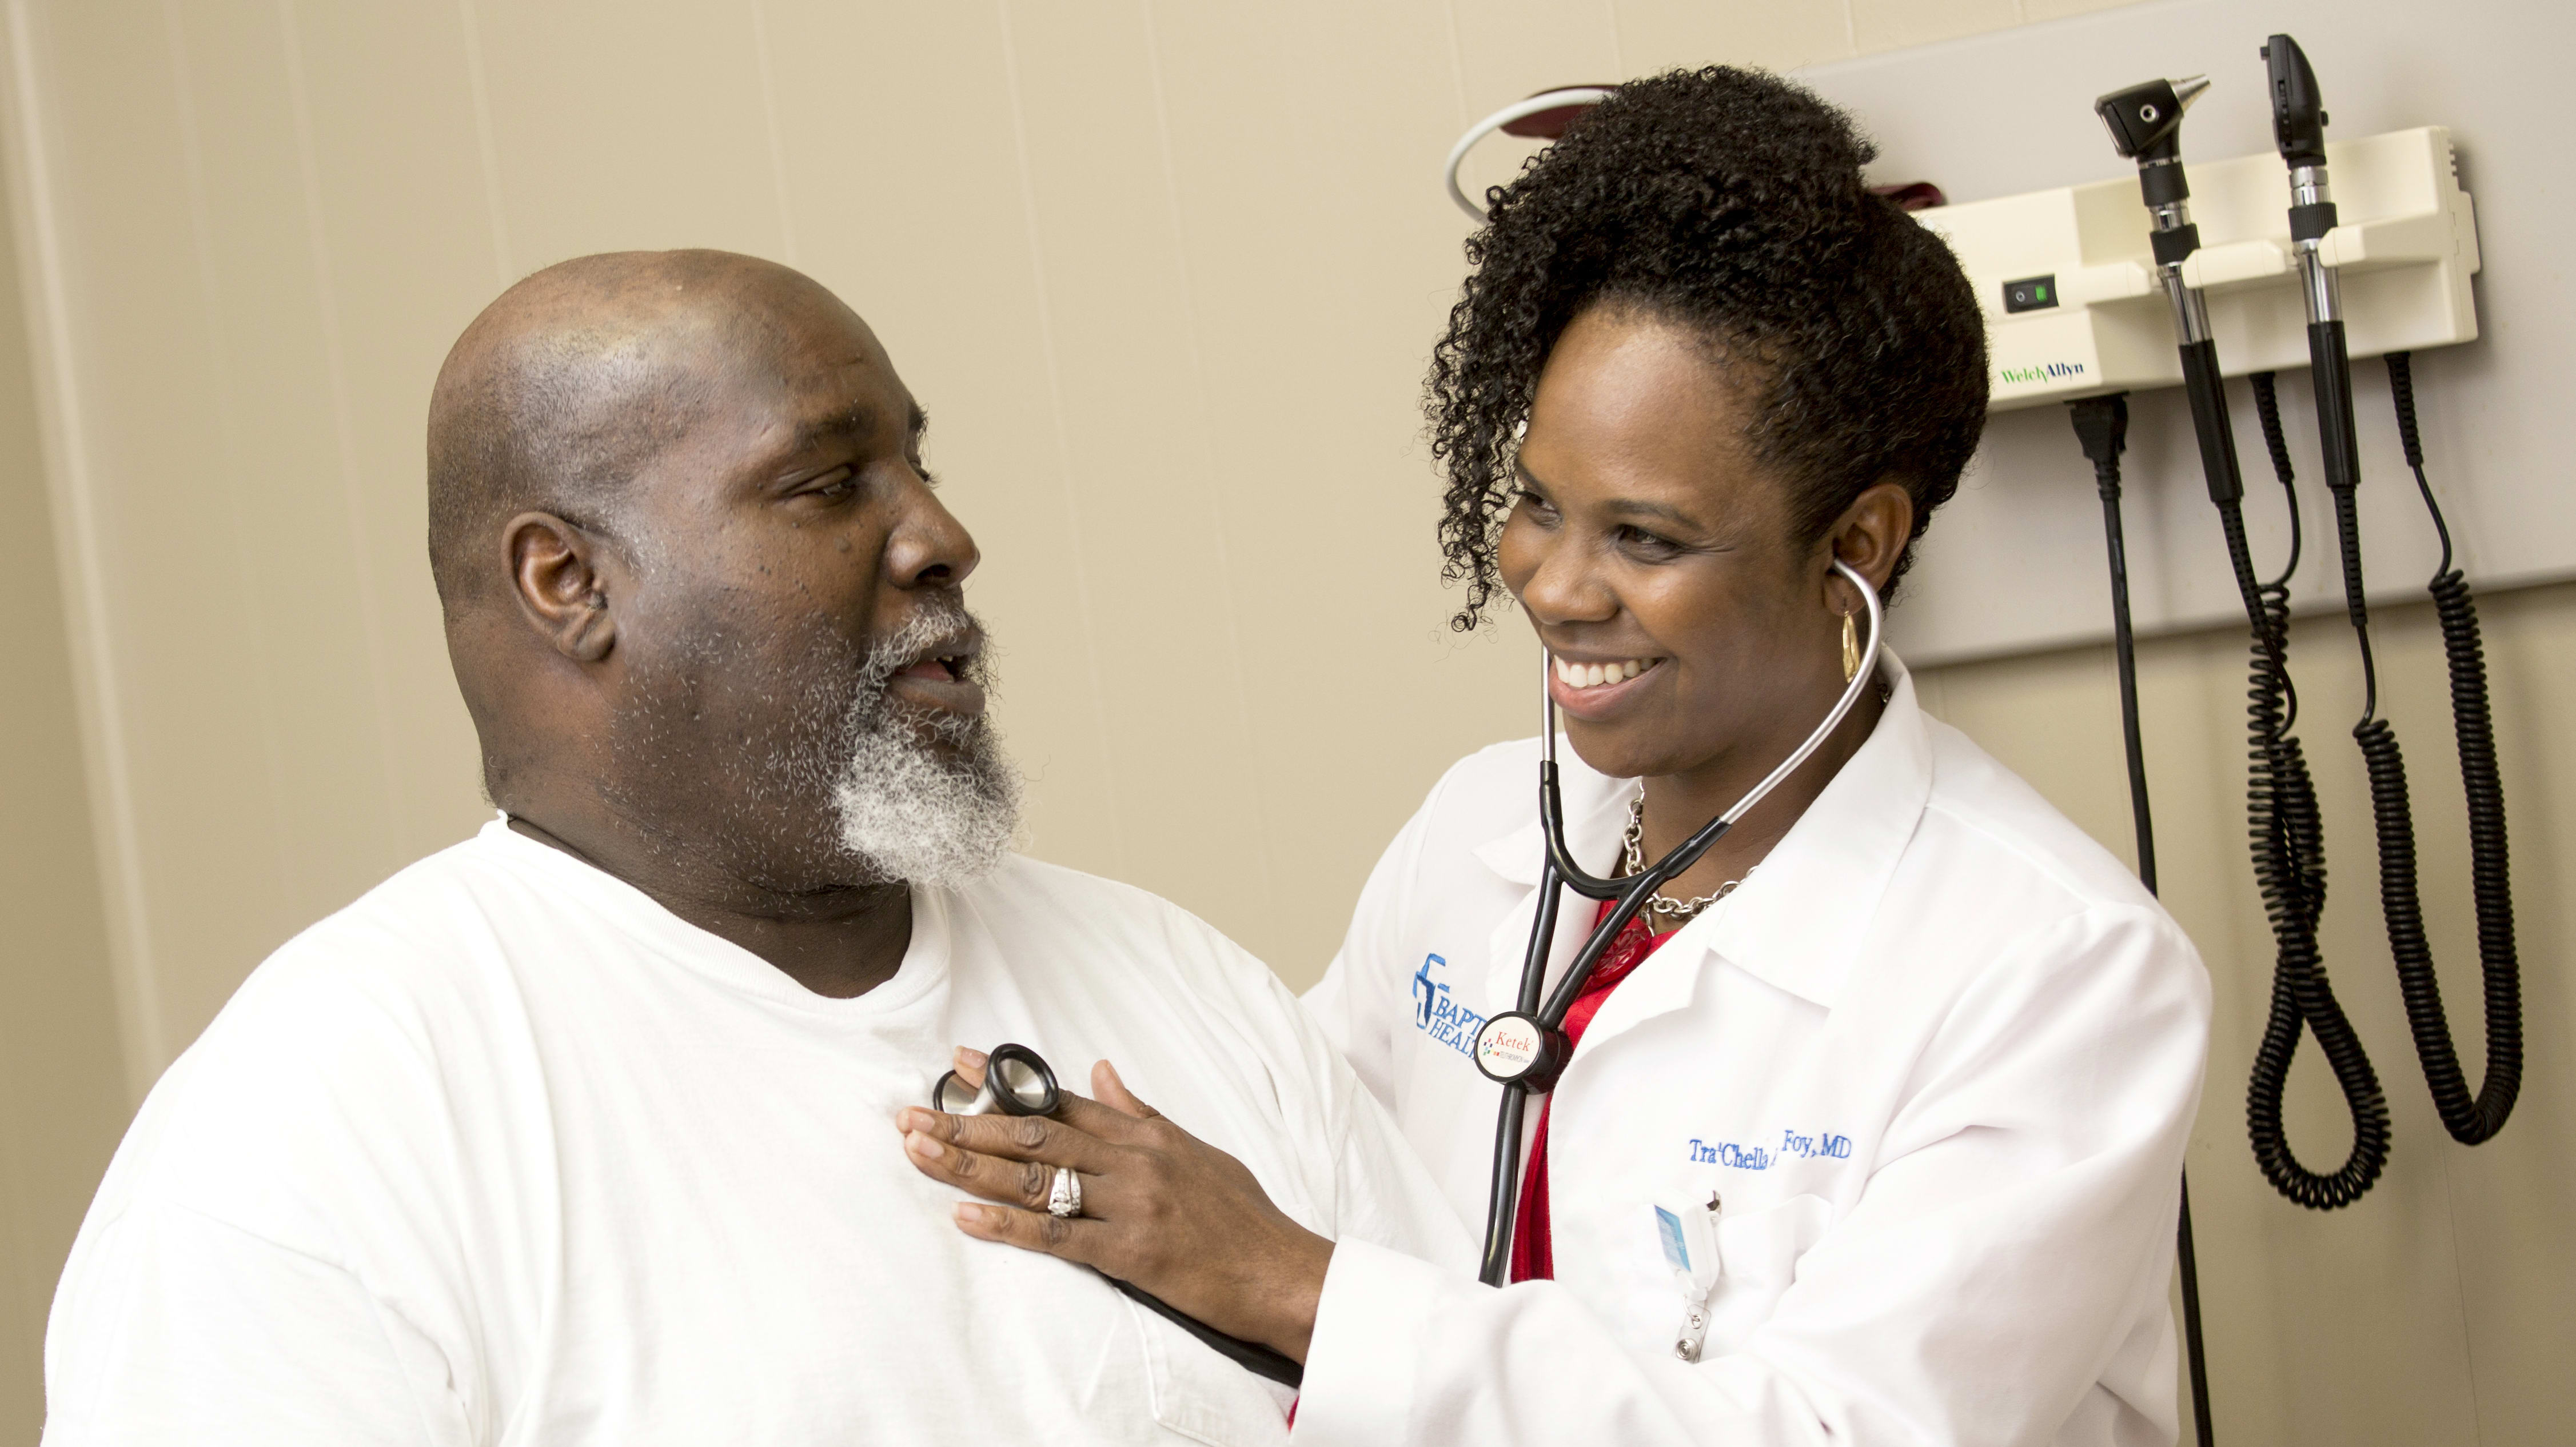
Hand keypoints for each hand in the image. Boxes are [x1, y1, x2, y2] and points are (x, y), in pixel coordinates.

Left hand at [897, 1049, 1334, 1361]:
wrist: (1283, 1271)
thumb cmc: (1243, 1216)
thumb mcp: (1196, 1149)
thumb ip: (1141, 1113)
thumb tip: (1104, 1070)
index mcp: (1146, 1135)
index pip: (1062, 1100)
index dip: (1005, 1082)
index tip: (958, 1064)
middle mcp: (1134, 1162)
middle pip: (1035, 1136)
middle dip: (968, 1123)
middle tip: (912, 1113)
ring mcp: (1131, 1206)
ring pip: (1037, 1181)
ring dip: (971, 1167)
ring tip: (920, 1152)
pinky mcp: (1131, 1254)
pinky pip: (1057, 1238)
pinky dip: (1007, 1228)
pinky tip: (964, 1218)